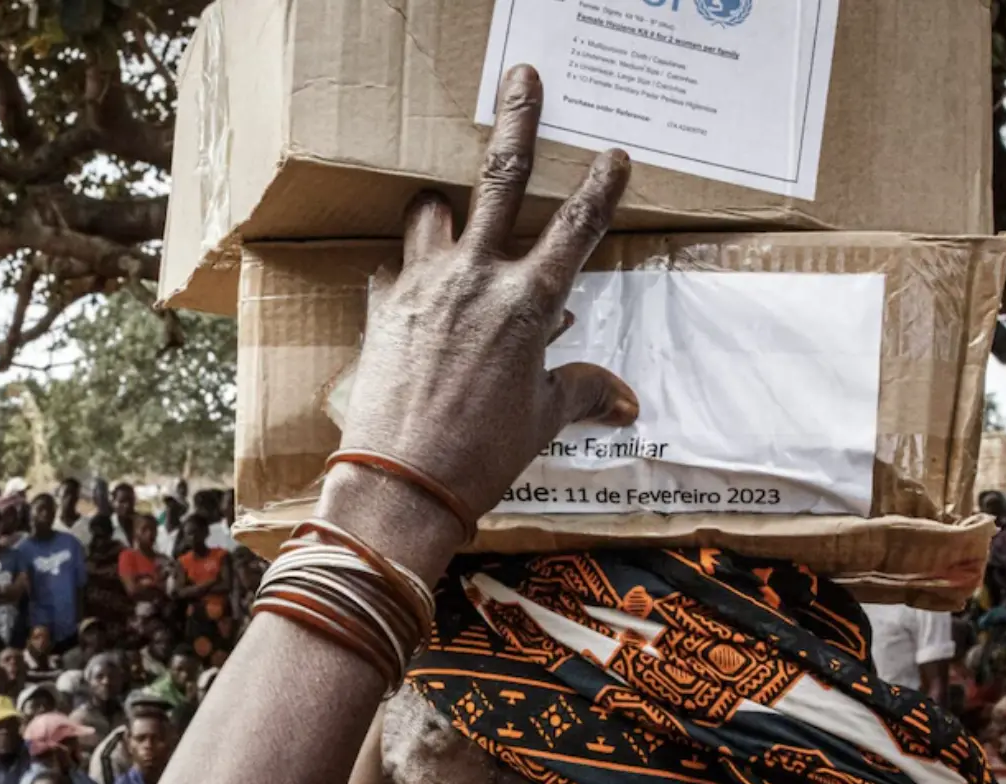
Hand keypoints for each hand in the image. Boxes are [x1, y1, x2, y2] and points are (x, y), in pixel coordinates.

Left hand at [326, 65, 635, 566]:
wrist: (398, 485)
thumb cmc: (478, 457)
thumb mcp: (541, 420)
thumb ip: (581, 391)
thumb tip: (623, 397)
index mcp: (527, 303)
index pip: (577, 228)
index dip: (601, 188)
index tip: (615, 154)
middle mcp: (474, 280)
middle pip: (500, 180)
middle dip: (518, 122)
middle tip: (523, 76)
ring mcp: (422, 288)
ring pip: (433, 216)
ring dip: (444, 211)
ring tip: (447, 213)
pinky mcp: (382, 309)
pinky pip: (396, 274)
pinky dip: (407, 280)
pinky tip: (410, 296)